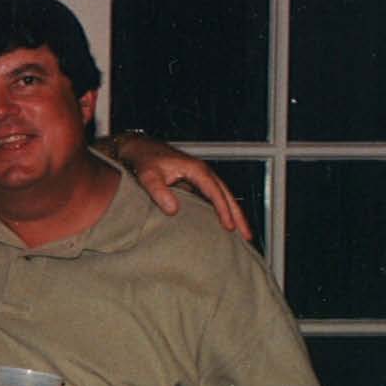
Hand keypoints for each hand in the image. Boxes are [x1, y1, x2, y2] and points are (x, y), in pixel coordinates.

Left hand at [113, 134, 252, 240]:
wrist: (138, 148)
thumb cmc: (143, 160)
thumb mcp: (147, 176)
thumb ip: (159, 191)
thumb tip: (173, 210)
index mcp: (196, 169)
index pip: (215, 192)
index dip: (223, 210)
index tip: (229, 227)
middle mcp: (203, 171)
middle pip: (227, 195)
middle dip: (238, 215)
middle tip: (247, 236)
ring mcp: (201, 176)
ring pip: (224, 196)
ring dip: (234, 214)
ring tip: (243, 235)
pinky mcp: (196, 181)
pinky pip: (214, 197)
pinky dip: (223, 210)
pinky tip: (224, 224)